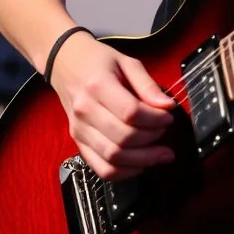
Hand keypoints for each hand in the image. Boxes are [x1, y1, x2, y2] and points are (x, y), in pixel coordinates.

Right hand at [48, 31, 175, 179]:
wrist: (65, 64)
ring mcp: (79, 130)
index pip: (130, 112)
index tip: (168, 117)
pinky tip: (141, 165)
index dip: (155, 119)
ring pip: (113, 157)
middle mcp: (85, 110)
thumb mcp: (127, 62)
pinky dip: (124, 172)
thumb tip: (168, 106)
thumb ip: (148, 85)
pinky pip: (101, 168)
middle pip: (123, 138)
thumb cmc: (98, 61)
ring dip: (143, 160)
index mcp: (97, 86)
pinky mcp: (78, 142)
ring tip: (161, 154)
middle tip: (165, 133)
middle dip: (152, 139)